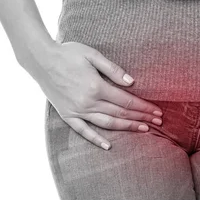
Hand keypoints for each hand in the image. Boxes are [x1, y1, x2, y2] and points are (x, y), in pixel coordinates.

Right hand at [25, 41, 163, 150]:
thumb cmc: (68, 53)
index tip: (157, 111)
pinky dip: (96, 139)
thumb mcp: (92, 55)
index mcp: (96, 87)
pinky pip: (83, 131)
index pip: (127, 101)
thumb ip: (113, 69)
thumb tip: (132, 82)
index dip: (144, 107)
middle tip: (158, 122)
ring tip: (143, 130)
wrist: (41, 59)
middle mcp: (88, 102)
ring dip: (127, 128)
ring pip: (107, 123)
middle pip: (121, 114)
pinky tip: (108, 146)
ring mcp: (77, 110)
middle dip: (141, 118)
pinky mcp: (67, 115)